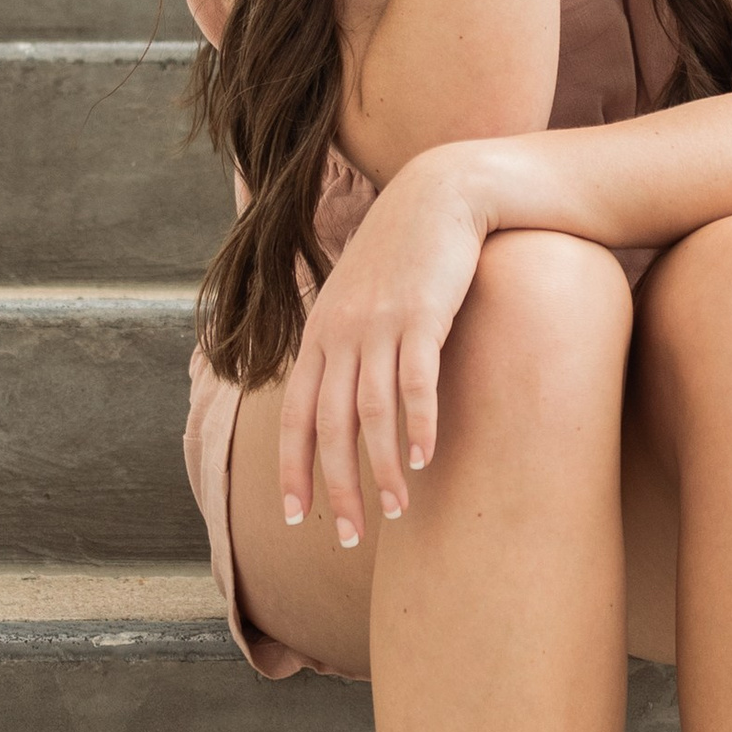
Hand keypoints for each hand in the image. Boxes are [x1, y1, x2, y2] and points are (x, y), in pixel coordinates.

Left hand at [279, 151, 487, 546]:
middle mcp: (340, 333)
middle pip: (328, 426)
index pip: (294, 415)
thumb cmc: (404, 254)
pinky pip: (413, 382)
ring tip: (394, 511)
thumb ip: (345, 347)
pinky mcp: (421, 315)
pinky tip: (423, 460)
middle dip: (334, 487)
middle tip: (346, 537)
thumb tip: (340, 402)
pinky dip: (417, 425)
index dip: (292, 470)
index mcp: (320, 336)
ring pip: (370, 413)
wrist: (439, 195)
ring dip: (380, 468)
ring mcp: (378, 324)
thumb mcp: (359, 299)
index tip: (296, 519)